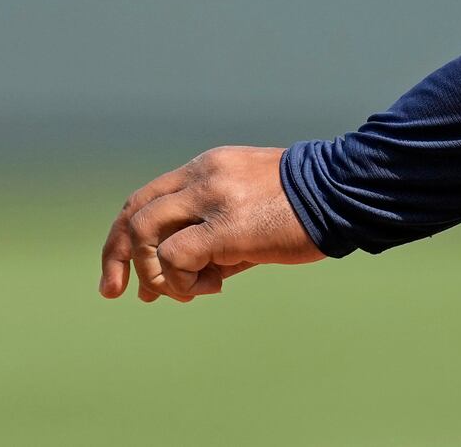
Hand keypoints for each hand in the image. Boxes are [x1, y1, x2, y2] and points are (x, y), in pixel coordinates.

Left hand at [97, 145, 325, 302]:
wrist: (343, 192)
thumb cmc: (302, 208)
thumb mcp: (248, 211)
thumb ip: (210, 237)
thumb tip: (172, 284)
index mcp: (207, 168)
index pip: (143, 199)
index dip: (123, 238)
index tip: (122, 273)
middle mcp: (203, 176)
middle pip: (133, 214)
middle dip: (117, 258)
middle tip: (118, 293)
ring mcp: (214, 198)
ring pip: (146, 233)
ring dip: (156, 273)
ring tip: (189, 290)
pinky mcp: (229, 226)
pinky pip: (177, 257)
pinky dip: (182, 281)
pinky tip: (215, 285)